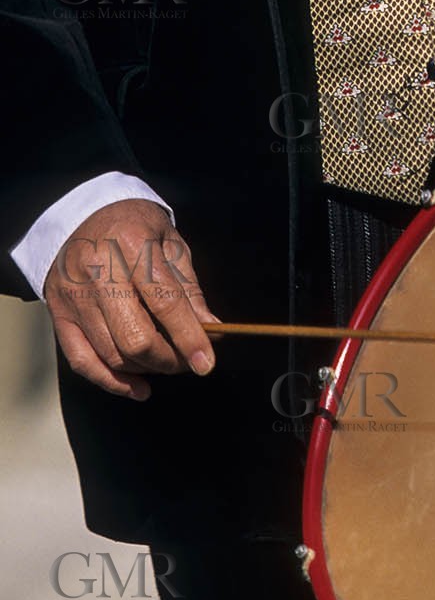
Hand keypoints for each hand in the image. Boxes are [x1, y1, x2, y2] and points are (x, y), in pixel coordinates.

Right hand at [44, 199, 217, 399]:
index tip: (206, 361)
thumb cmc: (134, 226)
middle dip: (168, 359)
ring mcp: (73, 295)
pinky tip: (137, 386)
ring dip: (146, 369)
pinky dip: (112, 381)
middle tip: (187, 361)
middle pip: (135, 337)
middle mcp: (98, 271)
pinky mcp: (58, 313)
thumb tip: (211, 330)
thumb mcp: (170, 244)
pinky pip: (82, 361)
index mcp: (132, 244)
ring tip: (167, 364)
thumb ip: (189, 289)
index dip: (189, 337)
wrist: (83, 214)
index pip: (165, 302)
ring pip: (111, 354)